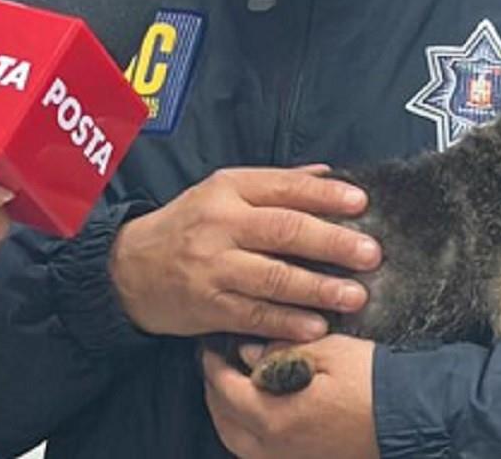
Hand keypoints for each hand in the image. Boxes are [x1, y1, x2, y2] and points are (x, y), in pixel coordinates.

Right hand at [110, 166, 379, 341]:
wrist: (130, 266)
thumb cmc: (189, 223)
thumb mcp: (225, 190)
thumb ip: (277, 183)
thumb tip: (330, 174)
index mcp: (229, 188)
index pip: (285, 188)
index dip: (325, 195)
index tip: (361, 202)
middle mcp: (222, 224)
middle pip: (285, 231)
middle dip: (332, 242)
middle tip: (370, 253)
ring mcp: (214, 267)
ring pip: (273, 277)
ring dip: (318, 288)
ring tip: (354, 295)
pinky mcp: (208, 306)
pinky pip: (254, 315)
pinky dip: (287, 322)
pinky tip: (316, 325)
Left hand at [202, 334, 378, 458]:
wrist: (411, 416)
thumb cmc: (372, 381)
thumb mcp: (326, 351)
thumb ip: (281, 352)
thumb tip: (249, 352)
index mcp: (276, 419)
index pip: (226, 392)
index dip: (213, 366)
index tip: (210, 347)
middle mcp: (276, 450)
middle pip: (225, 422)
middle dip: (215, 390)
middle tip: (216, 364)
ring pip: (238, 443)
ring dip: (229, 414)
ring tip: (233, 386)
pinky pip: (259, 454)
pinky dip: (248, 433)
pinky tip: (258, 414)